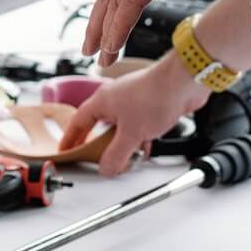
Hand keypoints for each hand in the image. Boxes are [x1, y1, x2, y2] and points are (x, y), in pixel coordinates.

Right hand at [59, 58, 210, 177]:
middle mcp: (114, 99)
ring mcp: (132, 101)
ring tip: (122, 159)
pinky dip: (137, 139)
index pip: (78, 123)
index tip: (66, 150)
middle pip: (98, 125)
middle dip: (97, 144)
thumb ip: (117, 155)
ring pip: (120, 127)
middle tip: (93, 157)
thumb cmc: (156, 95)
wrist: (184, 82)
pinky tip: (144, 149)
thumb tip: (106, 168)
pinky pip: (137, 126)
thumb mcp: (131, 133)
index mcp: (102, 101)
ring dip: (121, 143)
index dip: (70, 139)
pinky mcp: (149, 105)